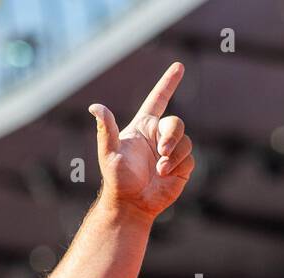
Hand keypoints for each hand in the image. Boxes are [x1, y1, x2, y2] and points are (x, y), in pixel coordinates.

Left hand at [89, 62, 193, 221]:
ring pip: (185, 140)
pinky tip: (164, 175)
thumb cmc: (117, 179)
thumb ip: (106, 130)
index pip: (158, 100)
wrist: (131, 204)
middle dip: (171, 135)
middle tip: (161, 150)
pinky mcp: (181, 166)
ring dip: (173, 154)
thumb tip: (95, 107)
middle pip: (175, 122)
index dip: (168, 83)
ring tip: (159, 169)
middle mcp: (157, 136)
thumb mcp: (109, 153)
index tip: (179, 66)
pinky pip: (189, 157)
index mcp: (142, 128)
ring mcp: (171, 151)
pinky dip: (177, 164)